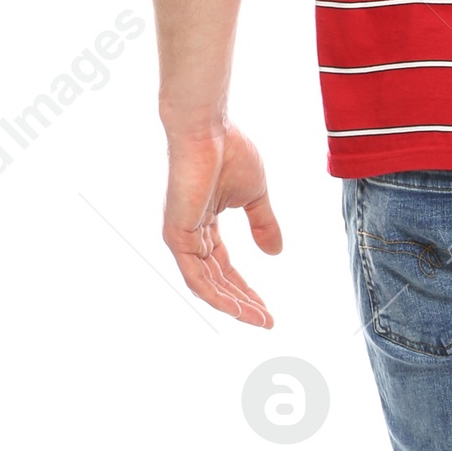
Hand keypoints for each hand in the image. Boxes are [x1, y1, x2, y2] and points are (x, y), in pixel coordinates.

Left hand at [161, 122, 281, 324]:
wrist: (209, 130)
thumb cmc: (229, 151)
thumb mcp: (255, 196)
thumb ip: (263, 224)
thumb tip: (275, 254)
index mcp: (204, 223)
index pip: (223, 266)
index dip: (246, 288)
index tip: (268, 308)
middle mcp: (189, 234)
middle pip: (216, 279)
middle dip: (242, 302)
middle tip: (266, 321)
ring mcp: (180, 236)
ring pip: (206, 284)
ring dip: (233, 305)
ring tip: (259, 319)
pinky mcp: (176, 235)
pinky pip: (196, 276)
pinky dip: (216, 295)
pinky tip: (238, 308)